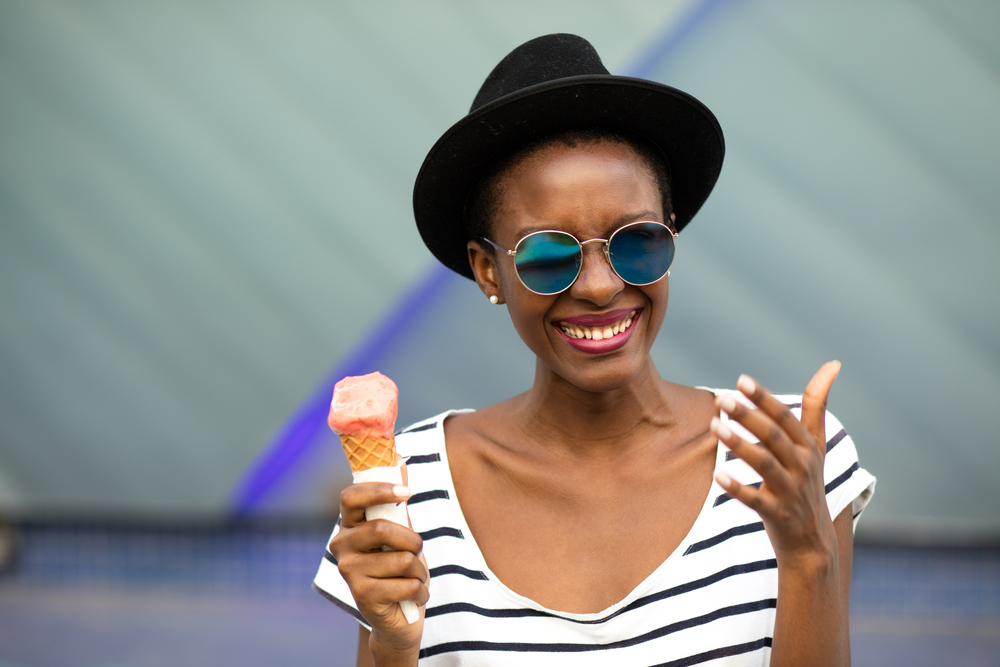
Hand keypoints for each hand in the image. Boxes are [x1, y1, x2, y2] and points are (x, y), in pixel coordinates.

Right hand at [329, 478, 428, 653]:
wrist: (399, 615)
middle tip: (418, 550)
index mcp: (349, 525)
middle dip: (413, 540)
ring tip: (412, 578)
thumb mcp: (401, 531)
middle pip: (382, 529)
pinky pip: (407, 584)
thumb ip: (397, 502)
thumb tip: (400, 460)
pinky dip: (419, 591)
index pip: (351, 497)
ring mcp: (349, 572)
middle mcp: (341, 546)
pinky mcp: (362, 597)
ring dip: (420, 570)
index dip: (378, 490)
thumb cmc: (399, 567)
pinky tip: (409, 597)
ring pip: (402, 559)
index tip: (407, 493)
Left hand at [709, 361, 841, 563]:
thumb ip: (817, 406)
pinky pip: (756, 501)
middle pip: (775, 437)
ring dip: (740, 445)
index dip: (765, 398)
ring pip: (765, 464)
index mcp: (809, 447)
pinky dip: (738, 488)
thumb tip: (833, 364)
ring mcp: (791, 492)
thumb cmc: (808, 483)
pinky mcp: (778, 515)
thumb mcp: (816, 446)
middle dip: (749, 416)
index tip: (742, 380)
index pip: (786, 417)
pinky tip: (717, 475)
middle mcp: (803, 467)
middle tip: (723, 399)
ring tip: (714, 426)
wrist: (813, 542)